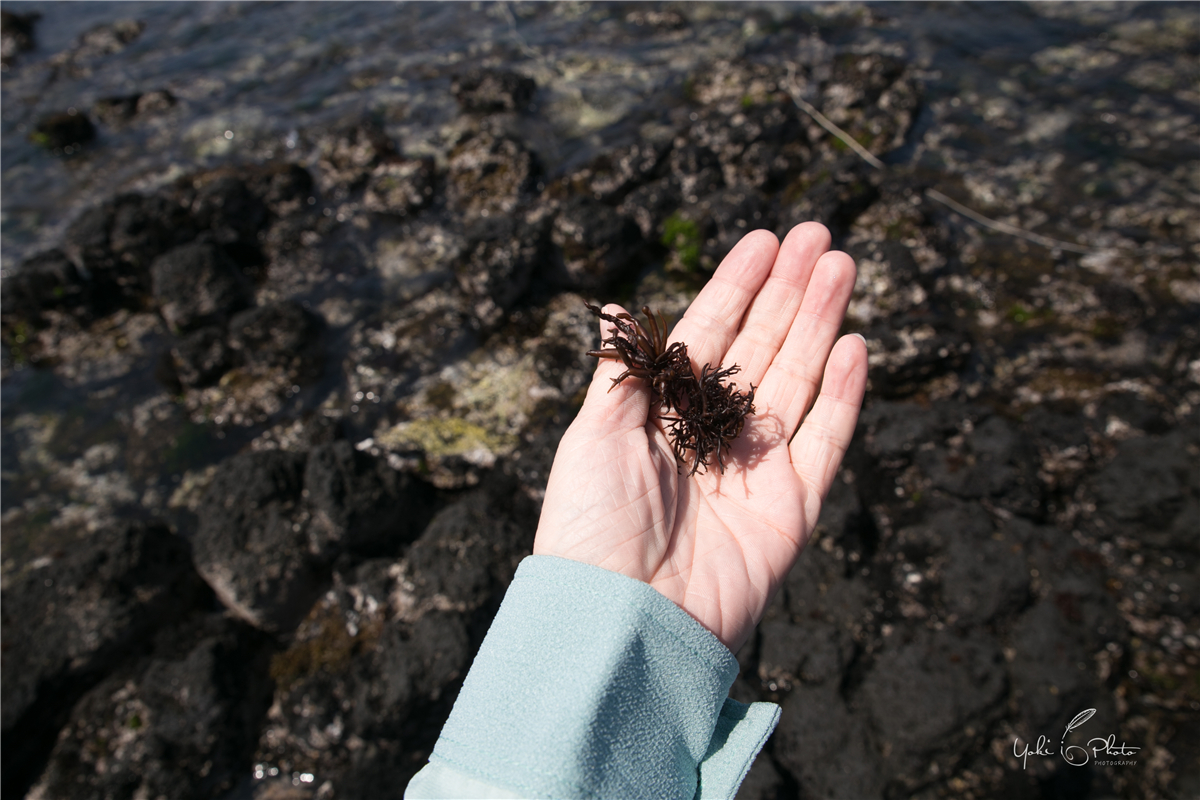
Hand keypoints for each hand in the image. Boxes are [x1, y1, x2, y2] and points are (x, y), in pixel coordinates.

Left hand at [533, 223, 867, 652]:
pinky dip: (844, 395)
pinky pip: (825, 442)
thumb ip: (624, 369)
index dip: (737, 286)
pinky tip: (854, 345)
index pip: (709, 334)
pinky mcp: (792, 508)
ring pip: (798, 380)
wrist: (622, 618)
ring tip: (842, 266)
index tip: (765, 239)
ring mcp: (756, 470)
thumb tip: (619, 306)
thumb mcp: (593, 433)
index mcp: (664, 413)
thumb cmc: (592, 524)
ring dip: (820, 323)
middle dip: (789, 291)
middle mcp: (714, 435)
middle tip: (819, 235)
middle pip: (762, 347)